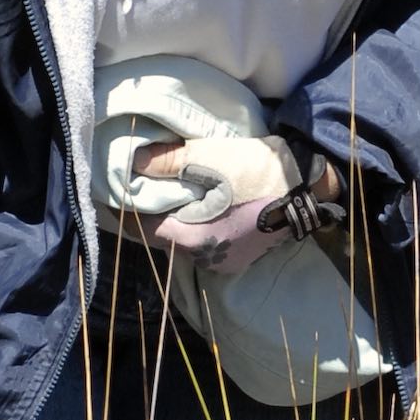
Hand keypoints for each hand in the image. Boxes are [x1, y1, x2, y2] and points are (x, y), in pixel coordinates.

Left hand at [129, 137, 341, 275]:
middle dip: (146, 212)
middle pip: (163, 235)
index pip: (142, 229)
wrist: (311, 185)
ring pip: (185, 237)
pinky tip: (193, 201)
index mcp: (193, 240)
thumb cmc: (258, 172)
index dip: (123, 210)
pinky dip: (193, 221)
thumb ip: (167, 162)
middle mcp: (206, 258)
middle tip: (131, 187)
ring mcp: (226, 260)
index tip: (108, 193)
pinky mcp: (241, 252)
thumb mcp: (209, 159)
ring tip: (160, 191)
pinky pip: (205, 238)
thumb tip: (133, 162)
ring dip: (172, 217)